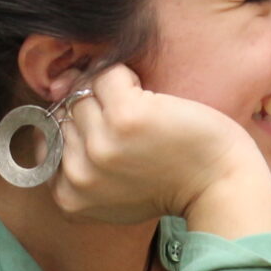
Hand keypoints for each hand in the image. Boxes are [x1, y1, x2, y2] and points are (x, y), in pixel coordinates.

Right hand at [50, 66, 270, 235]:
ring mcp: (102, 144)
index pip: (50, 140)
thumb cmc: (174, 181)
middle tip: (131, 119)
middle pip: (65, 115)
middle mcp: (81, 173)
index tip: (107, 127)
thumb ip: (84, 165)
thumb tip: (57, 108)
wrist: (220, 185)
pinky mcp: (127, 117)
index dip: (78, 125)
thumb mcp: (115, 191)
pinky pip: (107, 75)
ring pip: (83, 93)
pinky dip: (125, 75)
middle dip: (93, 108)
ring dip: (108, 90)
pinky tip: (149, 95)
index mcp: (70, 196)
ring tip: (141, 108)